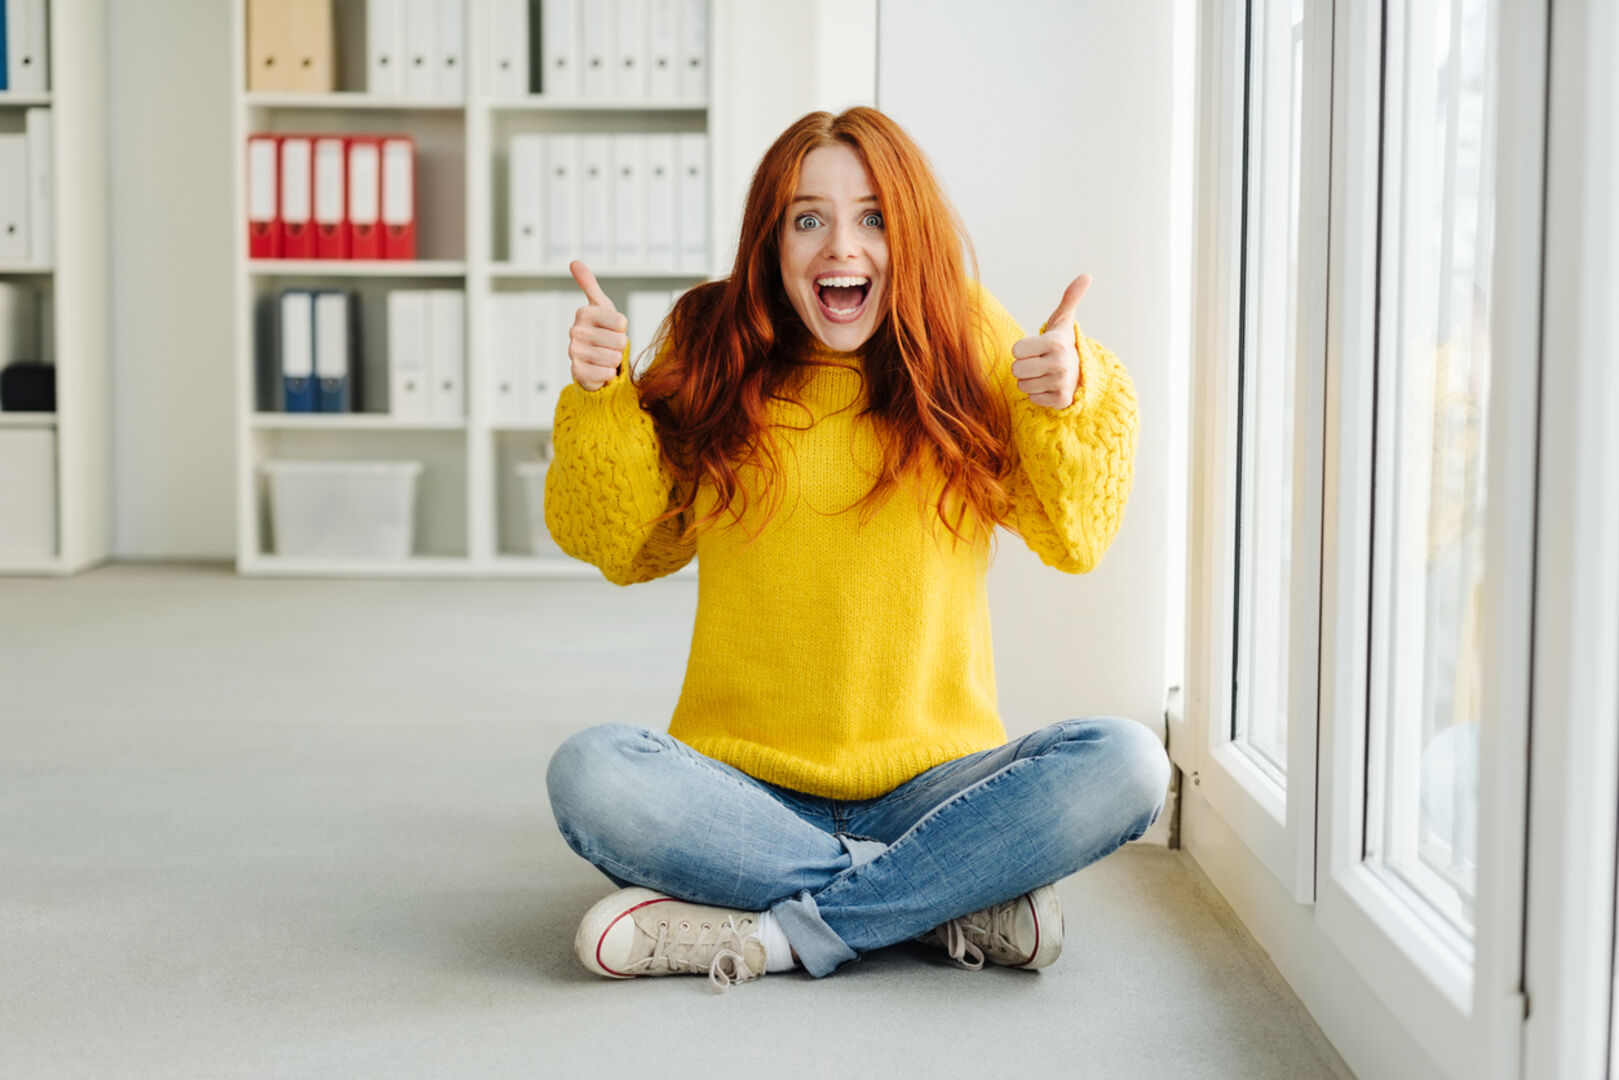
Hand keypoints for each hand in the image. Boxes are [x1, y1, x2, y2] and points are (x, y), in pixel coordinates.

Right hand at [568, 260, 628, 390]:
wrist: (591, 361)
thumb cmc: (601, 330)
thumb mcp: (600, 305)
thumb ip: (589, 284)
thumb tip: (574, 262)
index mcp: (584, 313)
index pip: (622, 323)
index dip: (622, 329)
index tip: (611, 329)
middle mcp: (575, 331)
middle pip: (620, 341)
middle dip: (619, 346)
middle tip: (608, 345)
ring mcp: (574, 352)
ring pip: (614, 358)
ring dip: (613, 360)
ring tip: (603, 356)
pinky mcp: (577, 372)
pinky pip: (606, 374)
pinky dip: (607, 374)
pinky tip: (598, 368)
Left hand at [1011, 274, 1090, 408]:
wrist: (1082, 372)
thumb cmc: (1063, 343)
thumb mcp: (1063, 320)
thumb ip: (1070, 297)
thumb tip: (1086, 275)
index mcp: (1056, 343)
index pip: (1016, 350)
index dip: (1023, 349)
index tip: (1037, 347)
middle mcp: (1060, 364)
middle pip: (1016, 369)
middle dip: (1024, 366)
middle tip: (1039, 361)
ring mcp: (1061, 384)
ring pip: (1022, 385)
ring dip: (1030, 380)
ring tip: (1044, 373)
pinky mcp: (1060, 401)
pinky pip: (1032, 398)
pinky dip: (1039, 394)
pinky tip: (1050, 385)